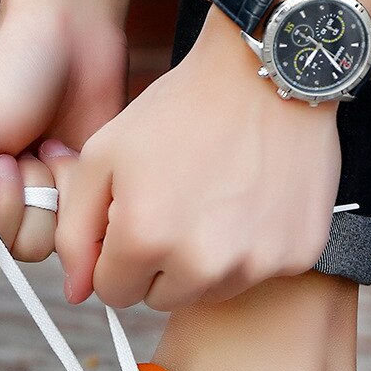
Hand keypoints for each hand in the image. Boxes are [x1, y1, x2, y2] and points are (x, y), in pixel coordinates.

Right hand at [0, 0, 136, 268]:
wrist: (71, 39)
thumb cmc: (10, 76)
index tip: (3, 159)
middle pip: (20, 250)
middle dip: (32, 196)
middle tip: (29, 148)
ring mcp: (38, 207)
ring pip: (55, 241)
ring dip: (58, 190)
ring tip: (51, 147)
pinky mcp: (74, 201)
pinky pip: (84, 224)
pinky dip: (80, 185)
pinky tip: (71, 151)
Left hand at [41, 11, 341, 309]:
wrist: (265, 72)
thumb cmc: (177, 112)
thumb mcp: (101, 158)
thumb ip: (75, 232)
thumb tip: (75, 294)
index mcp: (145, 240)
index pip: (112, 293)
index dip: (114, 258)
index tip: (131, 224)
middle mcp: (202, 264)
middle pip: (160, 299)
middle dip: (156, 266)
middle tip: (173, 209)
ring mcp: (255, 263)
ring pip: (207, 293)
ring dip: (200, 264)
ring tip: (211, 204)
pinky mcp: (296, 255)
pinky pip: (254, 274)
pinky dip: (247, 250)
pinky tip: (248, 203)